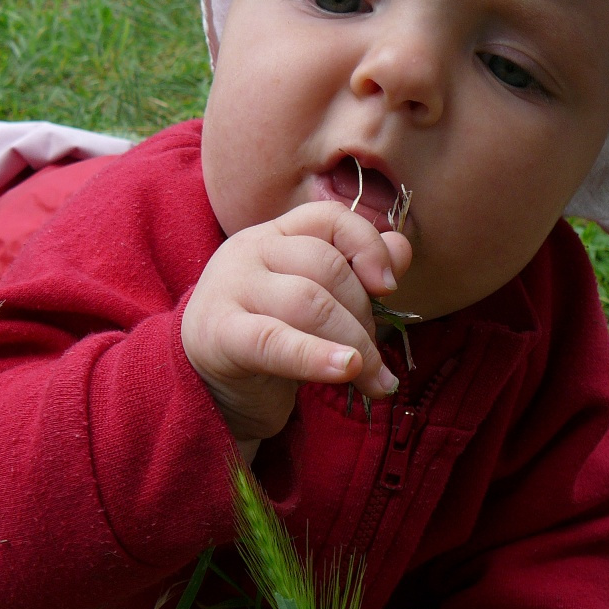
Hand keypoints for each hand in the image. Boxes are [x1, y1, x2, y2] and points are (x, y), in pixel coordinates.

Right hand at [181, 201, 411, 453]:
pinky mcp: (218, 334)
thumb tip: (402, 249)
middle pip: (326, 266)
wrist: (206, 390)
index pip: (329, 218)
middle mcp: (248, 251)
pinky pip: (275, 340)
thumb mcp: (316, 305)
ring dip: (354, 345)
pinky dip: (316, 357)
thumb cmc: (269, 342)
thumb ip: (357, 274)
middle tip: (375, 359)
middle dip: (364, 316)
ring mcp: (229, 289)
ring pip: (309, 302)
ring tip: (373, 380)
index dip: (367, 246)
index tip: (388, 287)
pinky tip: (346, 370)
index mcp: (274, 236)